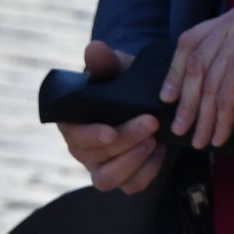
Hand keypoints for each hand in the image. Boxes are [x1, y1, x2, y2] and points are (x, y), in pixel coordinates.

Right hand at [58, 41, 165, 193]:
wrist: (142, 97)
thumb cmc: (122, 82)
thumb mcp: (116, 68)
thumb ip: (104, 61)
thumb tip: (94, 49)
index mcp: (72, 122)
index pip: (74, 136)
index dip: (90, 136)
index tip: (110, 131)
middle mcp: (83, 148)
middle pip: (96, 158)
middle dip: (125, 142)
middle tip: (150, 122)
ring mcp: (101, 165)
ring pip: (110, 179)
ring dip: (134, 161)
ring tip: (155, 139)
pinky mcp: (124, 176)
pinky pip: (133, 185)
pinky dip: (148, 170)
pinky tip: (161, 149)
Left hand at [161, 5, 233, 149]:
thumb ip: (224, 65)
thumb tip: (189, 94)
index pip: (192, 40)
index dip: (176, 70)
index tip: (168, 94)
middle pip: (197, 65)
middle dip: (186, 101)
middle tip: (179, 126)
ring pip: (210, 86)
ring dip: (203, 118)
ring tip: (199, 139)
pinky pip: (225, 100)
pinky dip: (221, 123)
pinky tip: (220, 136)